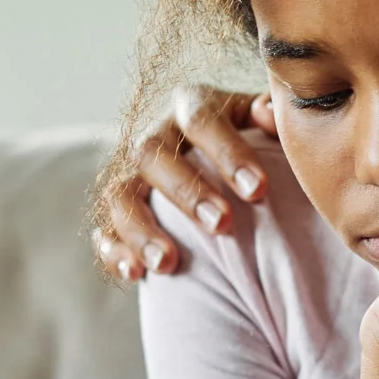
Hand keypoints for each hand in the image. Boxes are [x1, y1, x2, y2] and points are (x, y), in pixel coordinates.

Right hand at [94, 86, 279, 279]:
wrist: (224, 159)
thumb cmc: (257, 141)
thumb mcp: (268, 121)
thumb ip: (274, 116)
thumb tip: (271, 114)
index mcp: (191, 104)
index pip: (201, 119)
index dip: (227, 152)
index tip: (258, 190)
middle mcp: (154, 132)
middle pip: (152, 153)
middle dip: (187, 191)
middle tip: (222, 224)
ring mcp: (129, 171)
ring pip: (119, 194)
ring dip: (141, 229)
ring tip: (167, 263)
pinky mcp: (117, 209)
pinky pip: (104, 229)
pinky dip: (115, 251)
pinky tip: (136, 274)